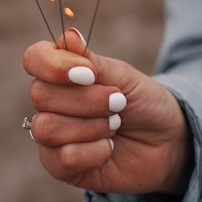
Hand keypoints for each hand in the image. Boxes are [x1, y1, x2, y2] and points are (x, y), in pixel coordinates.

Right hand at [23, 28, 193, 194]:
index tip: (90, 75)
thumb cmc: (141, 100)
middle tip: (118, 102)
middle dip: (86, 100)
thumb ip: (91, 60)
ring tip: (115, 124)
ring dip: (90, 127)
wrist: (167, 140)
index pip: (34, 59)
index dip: (55, 66)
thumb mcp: (121, 75)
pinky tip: (109, 147)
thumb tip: (68, 35)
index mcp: (60, 71)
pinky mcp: (61, 166)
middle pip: (40, 95)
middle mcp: (50, 101)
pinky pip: (60, 159)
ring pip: (46, 128)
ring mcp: (53, 135)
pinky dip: (93, 152)